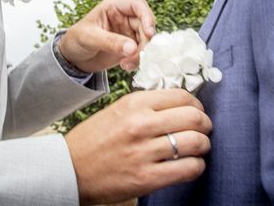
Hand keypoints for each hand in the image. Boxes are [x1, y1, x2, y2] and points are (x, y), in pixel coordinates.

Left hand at [58, 0, 155, 71]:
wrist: (72, 58)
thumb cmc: (76, 39)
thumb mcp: (89, 38)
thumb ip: (110, 42)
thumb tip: (132, 48)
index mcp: (114, 7)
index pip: (137, 5)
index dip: (147, 17)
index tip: (149, 33)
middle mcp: (125, 18)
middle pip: (146, 25)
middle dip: (144, 41)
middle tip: (136, 55)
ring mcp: (128, 33)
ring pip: (146, 40)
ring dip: (141, 53)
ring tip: (127, 64)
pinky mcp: (130, 47)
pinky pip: (141, 52)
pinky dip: (138, 61)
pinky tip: (126, 67)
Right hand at [65, 89, 211, 204]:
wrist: (68, 169)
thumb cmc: (93, 139)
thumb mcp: (118, 110)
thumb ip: (147, 106)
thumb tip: (179, 106)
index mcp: (134, 104)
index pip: (181, 96)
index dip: (196, 104)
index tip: (196, 111)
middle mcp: (141, 124)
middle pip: (193, 117)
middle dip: (205, 124)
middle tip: (203, 129)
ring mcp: (144, 152)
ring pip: (195, 142)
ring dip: (203, 145)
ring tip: (199, 148)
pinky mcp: (147, 178)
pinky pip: (188, 168)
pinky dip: (196, 166)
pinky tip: (190, 165)